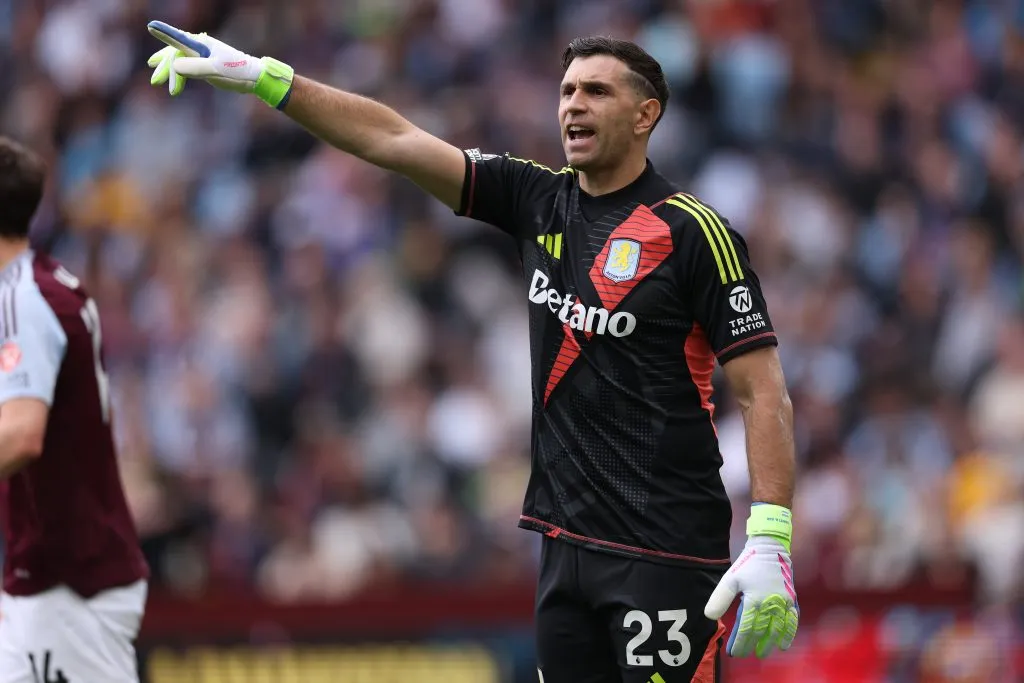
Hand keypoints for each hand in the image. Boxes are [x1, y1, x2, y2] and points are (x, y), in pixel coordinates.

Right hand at [146, 21, 293, 107]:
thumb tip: (175, 66)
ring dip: (168, 71)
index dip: (164, 34)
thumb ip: (195, 67)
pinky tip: (172, 80)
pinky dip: (177, 74)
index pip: (178, 38)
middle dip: (164, 67)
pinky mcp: (205, 65)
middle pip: (175, 53)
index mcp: (201, 44)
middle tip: (155, 81)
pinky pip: (186, 67)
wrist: (254, 77)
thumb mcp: (215, 70)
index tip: (150, 26)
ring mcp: (202, 56)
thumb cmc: (237, 71)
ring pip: (179, 60)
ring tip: (156, 82)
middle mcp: (200, 47)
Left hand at [704, 506, 798, 657]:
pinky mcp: (792, 599)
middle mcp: (770, 605)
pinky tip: (784, 644)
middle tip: (745, 654)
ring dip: (770, 643)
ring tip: (763, 653)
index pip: (746, 629)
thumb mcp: (730, 579)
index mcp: (754, 601)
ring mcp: (783, 603)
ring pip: (778, 629)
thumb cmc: (748, 563)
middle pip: (761, 631)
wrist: (770, 548)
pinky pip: (792, 621)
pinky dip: (789, 634)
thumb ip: (720, 599)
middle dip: (752, 645)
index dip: (740, 642)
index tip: (734, 652)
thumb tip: (709, 616)